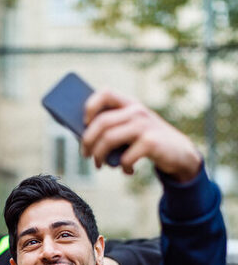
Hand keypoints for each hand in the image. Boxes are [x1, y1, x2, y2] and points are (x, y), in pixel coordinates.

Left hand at [82, 90, 201, 181]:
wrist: (180, 153)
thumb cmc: (147, 141)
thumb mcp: (131, 129)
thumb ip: (113, 128)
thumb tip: (84, 139)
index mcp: (130, 104)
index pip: (105, 93)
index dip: (90, 107)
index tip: (84, 123)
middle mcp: (137, 111)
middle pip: (101, 123)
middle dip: (87, 141)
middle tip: (85, 155)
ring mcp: (144, 125)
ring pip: (108, 139)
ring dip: (99, 156)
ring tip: (99, 165)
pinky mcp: (151, 142)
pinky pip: (124, 157)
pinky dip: (122, 167)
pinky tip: (128, 170)